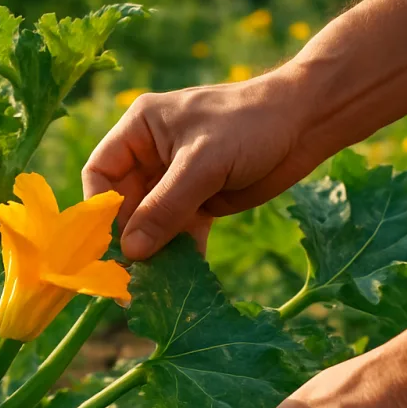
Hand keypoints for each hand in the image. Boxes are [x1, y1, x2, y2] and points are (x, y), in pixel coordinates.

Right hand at [81, 69, 322, 260]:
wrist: (307, 122)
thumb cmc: (250, 124)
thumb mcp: (203, 163)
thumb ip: (165, 207)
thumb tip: (131, 252)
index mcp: (141, 129)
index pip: (101, 173)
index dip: (100, 208)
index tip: (108, 244)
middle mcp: (152, 155)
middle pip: (124, 204)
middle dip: (128, 238)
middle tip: (128, 277)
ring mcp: (176, 179)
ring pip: (152, 222)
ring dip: (153, 251)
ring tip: (151, 285)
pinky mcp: (201, 200)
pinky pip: (180, 231)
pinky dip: (180, 252)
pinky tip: (182, 278)